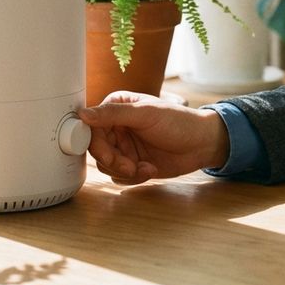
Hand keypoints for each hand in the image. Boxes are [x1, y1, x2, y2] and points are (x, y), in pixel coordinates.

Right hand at [78, 91, 229, 184]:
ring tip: (144, 167)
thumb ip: (114, 114)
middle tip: (128, 165)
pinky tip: (150, 169)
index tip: (106, 155)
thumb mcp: (146, 114)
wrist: (202, 144)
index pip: (92, 127)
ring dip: (124, 170)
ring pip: (106, 166)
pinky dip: (133, 177)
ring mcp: (124, 146)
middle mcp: (117, 126)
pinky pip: (119, 176)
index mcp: (117, 107)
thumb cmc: (179, 121)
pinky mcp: (132, 163)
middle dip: (113, 161)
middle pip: (98, 150)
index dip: (95, 143)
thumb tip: (83, 114)